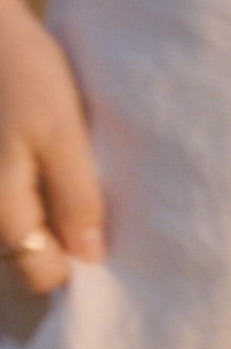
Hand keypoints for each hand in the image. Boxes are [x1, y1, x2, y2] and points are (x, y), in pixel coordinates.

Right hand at [0, 0, 102, 296]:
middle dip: (60, 236)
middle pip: (24, 253)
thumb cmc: (22, 74)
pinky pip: (8, 196)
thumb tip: (88, 256)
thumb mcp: (62, 132)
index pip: (40, 274)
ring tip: (67, 170)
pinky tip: (46, 157)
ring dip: (44, 210)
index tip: (103, 231)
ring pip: (15, 224)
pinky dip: (28, 188)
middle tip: (91, 195)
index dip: (76, 260)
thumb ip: (74, 196)